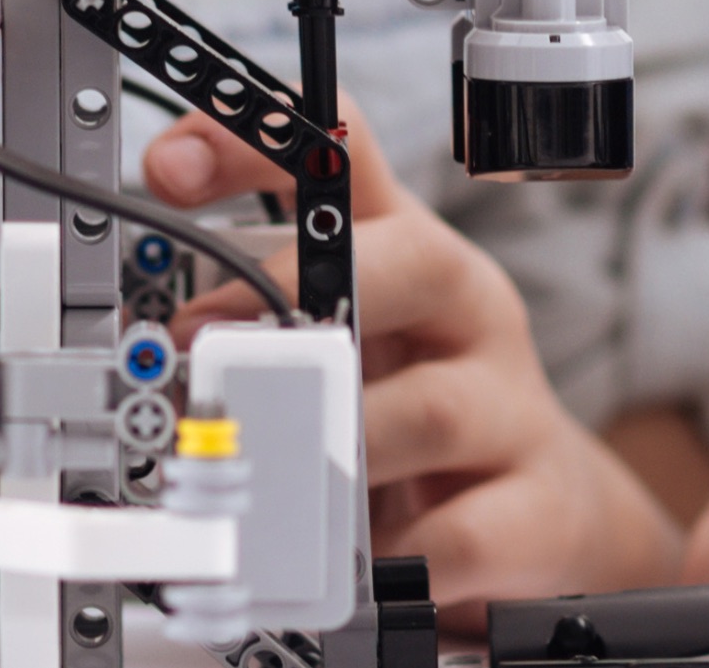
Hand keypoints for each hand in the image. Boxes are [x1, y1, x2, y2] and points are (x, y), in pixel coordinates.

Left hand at [147, 101, 685, 614]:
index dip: (255, 142)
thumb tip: (162, 356)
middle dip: (291, 297)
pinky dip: (400, 553)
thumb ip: (260, 332)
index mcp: (408, 251)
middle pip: (405, 259)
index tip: (168, 169)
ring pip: (426, 407)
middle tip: (204, 352)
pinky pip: (465, 529)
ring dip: (336, 450)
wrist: (546, 510)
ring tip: (275, 487)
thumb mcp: (351, 342)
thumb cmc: (426, 409)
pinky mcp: (538, 503)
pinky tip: (362, 564)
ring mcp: (510, 402)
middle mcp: (464, 307)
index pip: (345, 155)